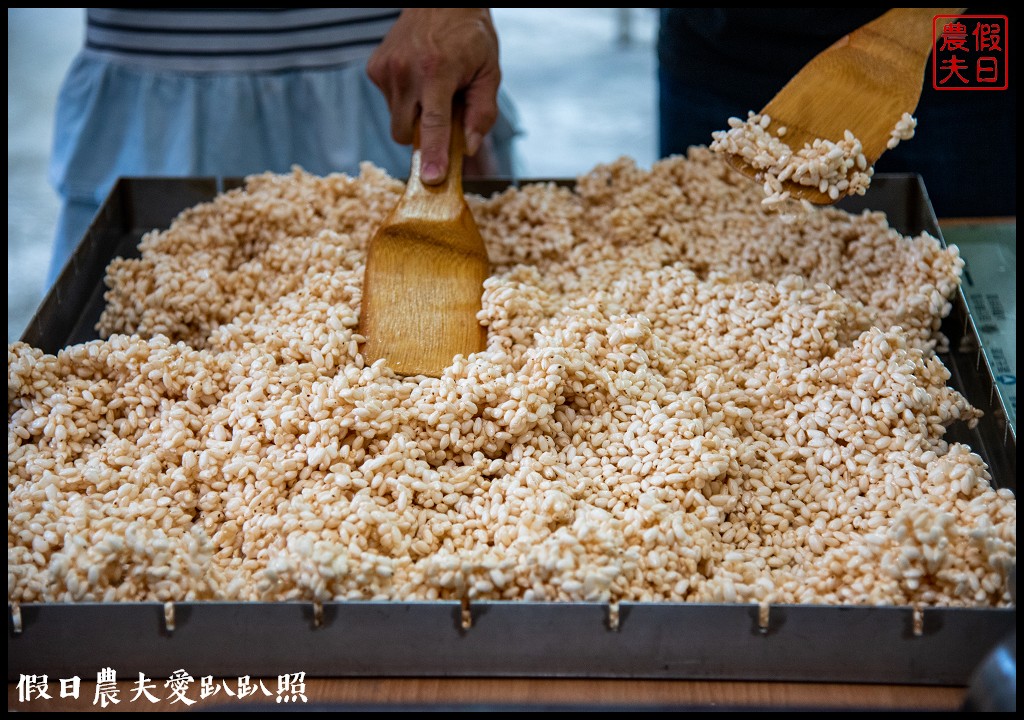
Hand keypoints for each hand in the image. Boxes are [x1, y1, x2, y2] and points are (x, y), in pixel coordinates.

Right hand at [367, 8, 500, 184]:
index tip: (432, 180)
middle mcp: (406, 72)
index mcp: (437, 72)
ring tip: (432, 89)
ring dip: (414, 116)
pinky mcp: (374, 69)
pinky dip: (404, 101)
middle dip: (424, 137)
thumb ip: (482, 112)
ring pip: (396, 122)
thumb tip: (468, 147)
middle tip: (443, 115)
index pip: (434, 125)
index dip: (434, 155)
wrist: (440, 0)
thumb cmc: (469, 37)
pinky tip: (418, 79)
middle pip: (406, 134)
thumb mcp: (489, 72)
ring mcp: (386, 70)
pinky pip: (388, 104)